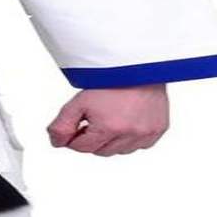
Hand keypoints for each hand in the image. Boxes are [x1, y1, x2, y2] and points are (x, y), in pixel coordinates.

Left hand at [47, 84, 168, 155]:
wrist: (139, 65)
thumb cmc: (110, 80)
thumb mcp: (78, 102)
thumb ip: (62, 125)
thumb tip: (57, 143)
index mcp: (109, 128)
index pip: (81, 147)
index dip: (74, 136)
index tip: (77, 124)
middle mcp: (130, 134)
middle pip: (100, 151)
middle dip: (93, 138)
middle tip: (94, 118)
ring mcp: (146, 133)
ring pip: (119, 151)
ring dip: (111, 140)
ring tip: (111, 117)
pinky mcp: (159, 129)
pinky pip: (139, 146)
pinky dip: (130, 138)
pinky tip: (127, 120)